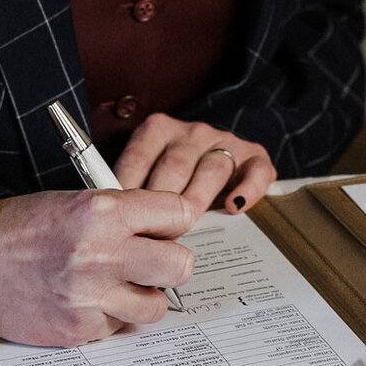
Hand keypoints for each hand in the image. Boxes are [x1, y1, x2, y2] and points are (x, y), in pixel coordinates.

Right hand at [0, 185, 196, 345]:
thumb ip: (124, 215)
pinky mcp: (78, 329)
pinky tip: (85, 300)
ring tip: (117, 286)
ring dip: (142, 298)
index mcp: (103, 211)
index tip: (165, 228)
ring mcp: (90, 297)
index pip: (180, 214)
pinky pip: (118, 327)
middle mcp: (101, 254)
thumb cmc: (22, 228)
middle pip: (181, 266)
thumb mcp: (75, 202)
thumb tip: (169, 231)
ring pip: (155, 307)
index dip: (175, 222)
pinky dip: (108, 316)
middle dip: (170, 264)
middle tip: (151, 262)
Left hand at [113, 114, 275, 216]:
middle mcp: (191, 132)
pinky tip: (234, 207)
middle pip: (175, 166)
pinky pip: (255, 171)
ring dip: (198, 199)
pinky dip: (247, 189)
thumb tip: (110, 224)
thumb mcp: (145, 177)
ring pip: (212, 168)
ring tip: (187, 226)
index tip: (122, 221)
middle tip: (154, 234)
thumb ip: (131, 192)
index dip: (129, 192)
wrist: (213, 162)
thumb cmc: (170, 179)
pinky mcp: (253, 156)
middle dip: (164, 204)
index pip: (138, 159)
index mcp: (158, 131)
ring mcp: (223, 141)